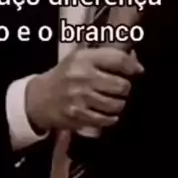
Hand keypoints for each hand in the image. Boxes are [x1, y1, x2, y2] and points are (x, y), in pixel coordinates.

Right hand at [25, 46, 143, 133]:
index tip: (137, 71)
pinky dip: (110, 118)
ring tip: (113, 101)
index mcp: (83, 58)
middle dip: (125, 89)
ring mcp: (80, 98)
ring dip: (119, 104)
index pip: (118, 59)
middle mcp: (82, 76)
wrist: (40, 99)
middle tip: (120, 89)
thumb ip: (106, 57)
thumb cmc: (65, 76)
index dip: (133, 66)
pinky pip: (106, 119)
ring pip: (117, 105)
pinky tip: (107, 113)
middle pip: (122, 85)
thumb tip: (136, 62)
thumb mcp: (80, 59)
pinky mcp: (78, 116)